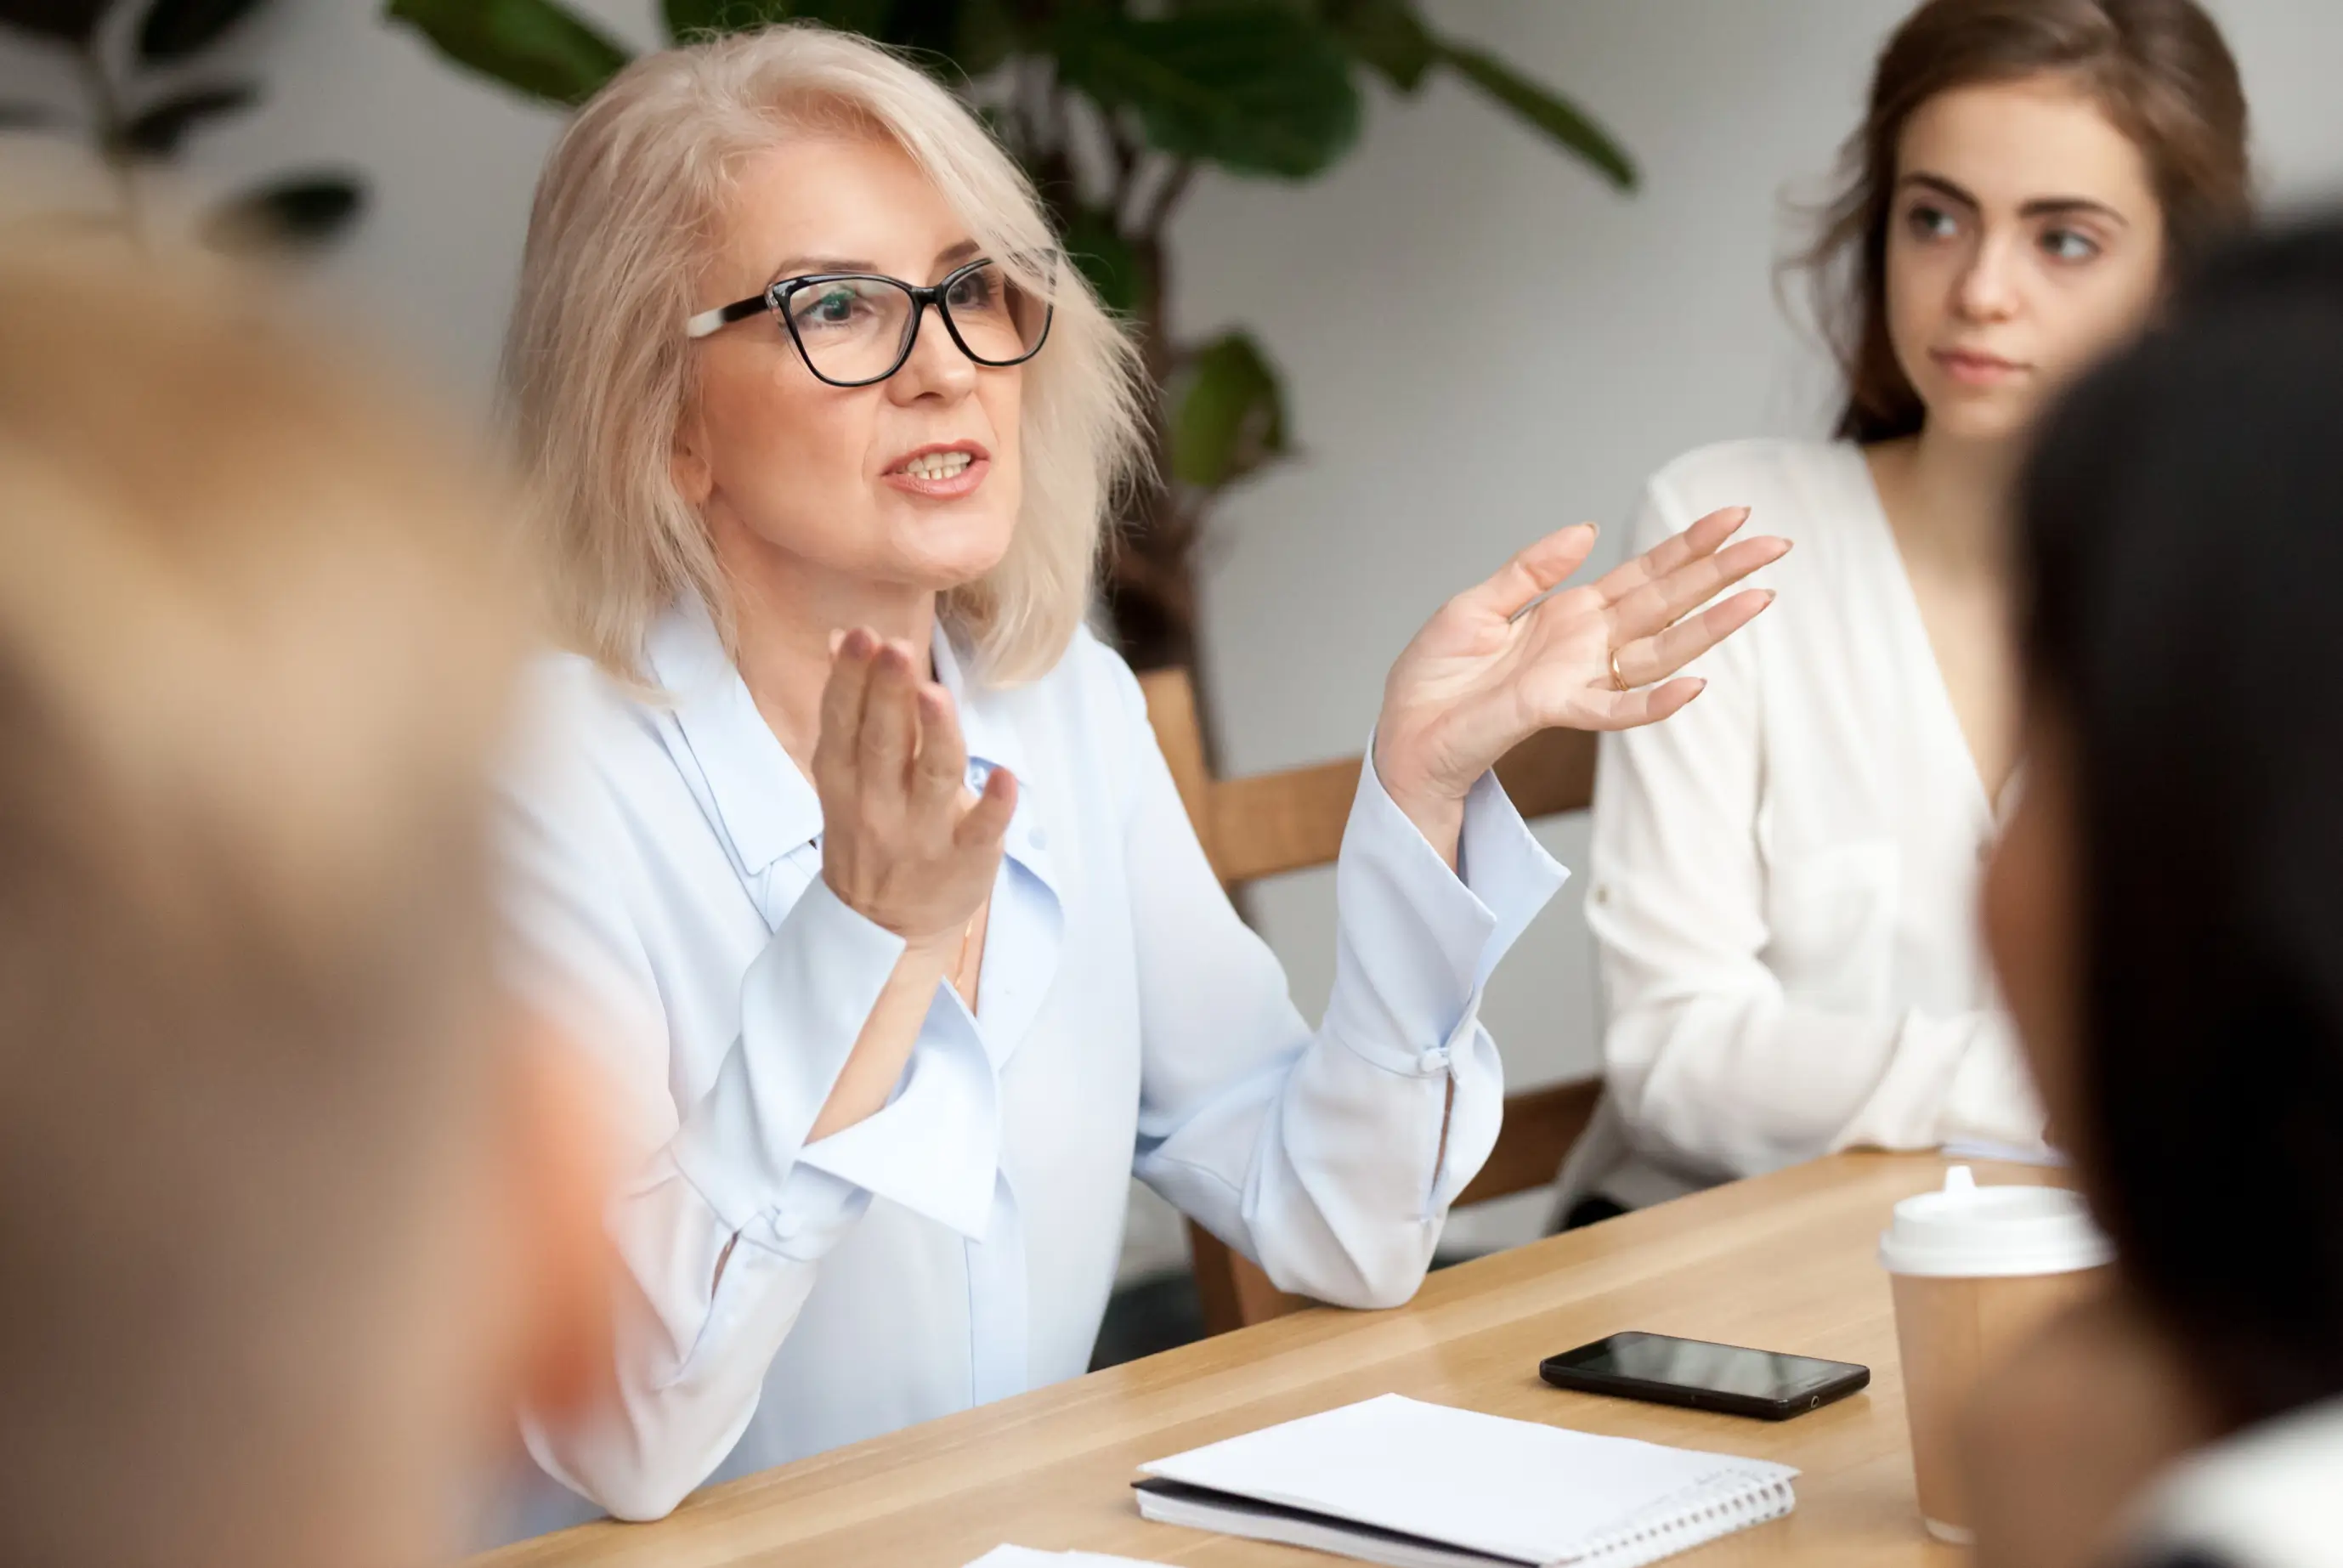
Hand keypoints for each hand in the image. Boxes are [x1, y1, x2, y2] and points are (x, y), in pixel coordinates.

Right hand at [814, 627, 1014, 950]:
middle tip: (896, 648)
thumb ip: (851, 707)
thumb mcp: (846, 774)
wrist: (883, 926)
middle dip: (887, 694)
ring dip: (935, 735)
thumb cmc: (870, 829)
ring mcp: (922, 834)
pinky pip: (981, 831)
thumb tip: (844, 635)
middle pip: (883, 742)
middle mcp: (878, 802)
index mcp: (845, 776)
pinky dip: (993, 806)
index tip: (862, 636)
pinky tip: (1006, 778)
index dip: (851, 679)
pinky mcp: (965, 860)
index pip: (844, 720)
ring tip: (934, 694)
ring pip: (932, 778)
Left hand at [1374, 507, 1787, 834]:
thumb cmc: (1435, 677)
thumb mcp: (1476, 604)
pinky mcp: (1556, 710)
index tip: (1735, 516)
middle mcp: (1587, 645)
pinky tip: (1695, 685)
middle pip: (1668, 603)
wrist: (1404, 733)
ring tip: (1761, 598)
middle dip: (1721, 573)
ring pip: (1660, 651)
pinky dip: (1654, 701)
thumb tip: (1587, 528)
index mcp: (1571, 613)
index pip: (1644, 574)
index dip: (1689, 545)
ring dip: (1710, 627)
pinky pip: (1616, 710)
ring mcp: (1578, 679)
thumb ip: (1530, 569)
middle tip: (1776, 544)